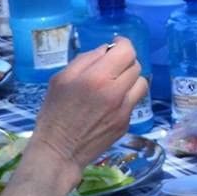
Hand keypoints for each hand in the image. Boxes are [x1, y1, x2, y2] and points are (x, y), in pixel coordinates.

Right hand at [32, 38, 147, 170]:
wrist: (59, 152)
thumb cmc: (54, 113)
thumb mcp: (60, 79)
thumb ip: (85, 60)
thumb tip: (105, 50)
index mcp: (97, 78)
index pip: (127, 52)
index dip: (123, 44)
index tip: (116, 44)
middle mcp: (116, 92)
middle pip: (136, 66)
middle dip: (124, 61)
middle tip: (111, 66)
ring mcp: (124, 110)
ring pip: (141, 83)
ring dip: (130, 79)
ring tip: (115, 83)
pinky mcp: (126, 123)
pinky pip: (134, 101)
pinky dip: (126, 97)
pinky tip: (110, 103)